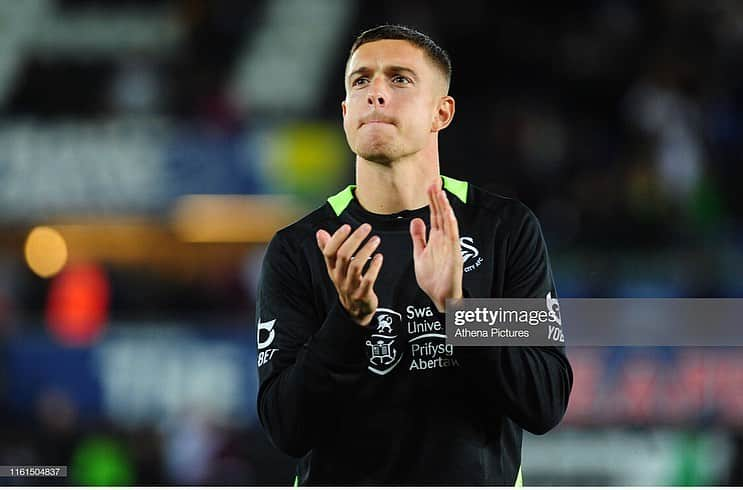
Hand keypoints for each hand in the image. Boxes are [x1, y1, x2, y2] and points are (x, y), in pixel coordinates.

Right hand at [316, 223, 383, 326]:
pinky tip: (379, 257)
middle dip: (355, 239)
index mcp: (332, 269)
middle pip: (343, 255)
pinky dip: (374, 267)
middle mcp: (339, 277)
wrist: (354, 310)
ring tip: (376, 239)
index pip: (329, 252)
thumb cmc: (346, 283)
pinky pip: (368, 279)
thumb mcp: (335, 268)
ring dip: (366, 250)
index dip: (337, 238)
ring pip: (356, 266)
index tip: (346, 226)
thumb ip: (328, 249)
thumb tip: (320, 232)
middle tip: (366, 228)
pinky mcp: (362, 294)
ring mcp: (350, 286)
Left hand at [409, 184, 462, 312]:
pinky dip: (451, 224)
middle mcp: (444, 240)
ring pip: (448, 222)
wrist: (440, 297)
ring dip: (444, 207)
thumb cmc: (433, 279)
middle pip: (441, 214)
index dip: (432, 201)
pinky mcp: (455, 255)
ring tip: (440, 192)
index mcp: (436, 239)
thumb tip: (416, 220)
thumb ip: (418, 237)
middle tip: (434, 181)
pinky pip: (453, 237)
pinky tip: (448, 213)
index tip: (429, 185)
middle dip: (437, 198)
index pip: (434, 215)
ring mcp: (450, 246)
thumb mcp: (420, 254)